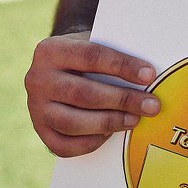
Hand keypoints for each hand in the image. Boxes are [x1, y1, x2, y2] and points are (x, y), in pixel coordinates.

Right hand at [25, 32, 160, 156]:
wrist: (56, 67)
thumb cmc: (84, 54)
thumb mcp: (93, 41)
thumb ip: (113, 51)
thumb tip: (148, 72)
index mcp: (51, 50)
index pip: (91, 56)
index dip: (122, 66)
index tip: (149, 75)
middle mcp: (37, 79)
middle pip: (83, 93)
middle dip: (122, 100)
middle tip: (151, 105)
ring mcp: (35, 108)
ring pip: (73, 123)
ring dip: (110, 123)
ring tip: (135, 119)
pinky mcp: (39, 131)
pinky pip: (64, 146)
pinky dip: (91, 142)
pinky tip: (110, 133)